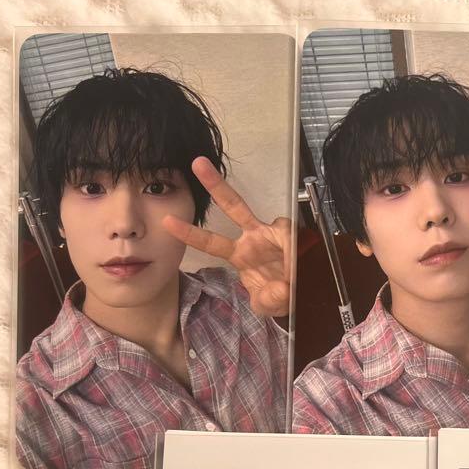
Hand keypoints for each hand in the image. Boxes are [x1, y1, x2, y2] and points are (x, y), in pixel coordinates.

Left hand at [162, 157, 292, 316]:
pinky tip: (297, 274)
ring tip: (290, 274)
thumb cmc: (278, 297)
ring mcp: (275, 236)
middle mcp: (254, 238)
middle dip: (216, 186)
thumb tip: (280, 289)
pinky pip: (297, 242)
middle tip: (197, 164)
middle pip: (233, 206)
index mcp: (240, 254)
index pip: (211, 242)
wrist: (302, 298)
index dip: (190, 233)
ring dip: (287, 244)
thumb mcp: (266, 305)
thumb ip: (267, 301)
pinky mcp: (297, 239)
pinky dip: (298, 259)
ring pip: (280, 224)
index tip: (167, 222)